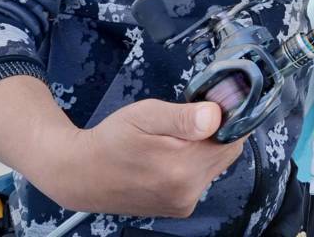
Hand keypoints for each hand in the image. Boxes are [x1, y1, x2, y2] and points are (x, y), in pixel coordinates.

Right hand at [41, 99, 245, 217]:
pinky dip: (194, 164)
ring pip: (215, 166)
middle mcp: (188, 190)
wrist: (80, 174)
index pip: (233, 138)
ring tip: (174, 138)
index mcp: (182, 166)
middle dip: (216, 133)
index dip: (229, 118)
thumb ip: (183, 117)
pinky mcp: (179, 208)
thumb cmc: (111, 139)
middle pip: (227, 153)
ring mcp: (184, 203)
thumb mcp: (145, 115)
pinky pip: (202, 179)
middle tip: (188, 120)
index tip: (212, 105)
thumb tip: (216, 115)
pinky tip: (171, 155)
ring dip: (205, 149)